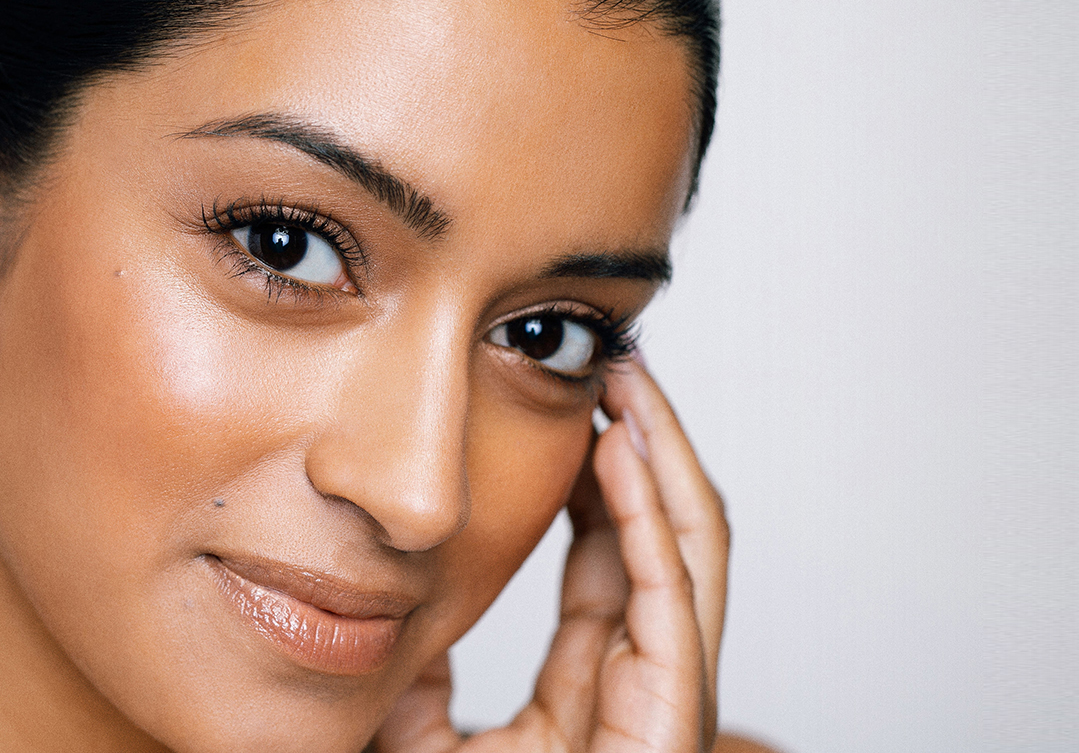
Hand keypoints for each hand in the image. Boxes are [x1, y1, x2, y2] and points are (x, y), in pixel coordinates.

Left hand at [376, 355, 728, 752]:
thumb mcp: (424, 745)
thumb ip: (417, 691)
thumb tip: (389, 628)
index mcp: (597, 689)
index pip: (614, 555)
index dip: (600, 475)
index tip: (572, 406)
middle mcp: (647, 682)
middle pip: (669, 531)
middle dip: (649, 441)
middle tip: (617, 364)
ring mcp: (668, 694)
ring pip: (690, 544)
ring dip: (662, 453)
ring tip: (629, 381)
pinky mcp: (671, 708)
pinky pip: (670, 590)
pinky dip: (648, 513)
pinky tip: (619, 450)